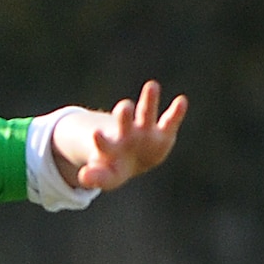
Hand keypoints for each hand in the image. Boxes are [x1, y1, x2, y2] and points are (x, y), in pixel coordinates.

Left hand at [53, 81, 187, 190]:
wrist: (131, 160)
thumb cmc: (115, 167)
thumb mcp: (107, 177)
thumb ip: (97, 177)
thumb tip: (83, 177)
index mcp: (110, 147)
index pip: (104, 144)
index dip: (100, 141)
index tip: (95, 134)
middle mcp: (126, 134)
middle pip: (124, 121)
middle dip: (124, 115)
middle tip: (124, 107)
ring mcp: (144, 131)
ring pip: (146, 113)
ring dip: (148, 100)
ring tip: (152, 85)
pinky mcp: (163, 133)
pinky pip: (170, 121)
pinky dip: (176, 112)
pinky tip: (181, 101)